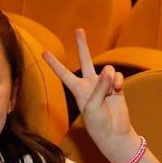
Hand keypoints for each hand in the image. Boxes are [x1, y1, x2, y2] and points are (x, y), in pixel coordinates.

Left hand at [42, 29, 138, 162]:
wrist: (114, 133)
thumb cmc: (98, 123)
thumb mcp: (92, 107)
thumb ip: (100, 88)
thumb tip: (108, 71)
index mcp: (78, 90)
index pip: (64, 74)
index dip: (54, 63)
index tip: (44, 53)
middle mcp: (89, 84)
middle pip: (85, 59)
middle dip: (82, 45)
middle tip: (79, 30)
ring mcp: (103, 84)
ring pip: (107, 68)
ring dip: (110, 77)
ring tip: (112, 91)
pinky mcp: (116, 86)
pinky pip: (117, 76)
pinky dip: (118, 82)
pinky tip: (117, 91)